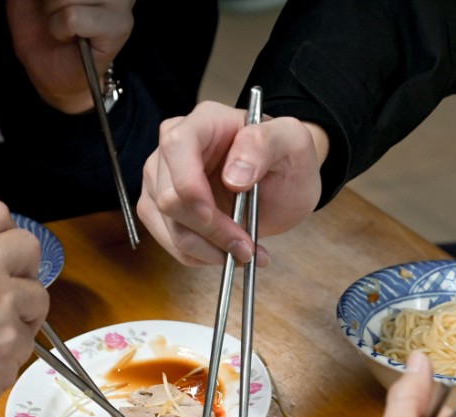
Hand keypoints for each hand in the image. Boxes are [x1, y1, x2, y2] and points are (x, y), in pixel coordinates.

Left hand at [6, 0, 132, 113]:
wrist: (48, 71)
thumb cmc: (39, 26)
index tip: (51, 4)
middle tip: (54, 11)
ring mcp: (121, 1)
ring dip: (53, 11)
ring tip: (61, 22)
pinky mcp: (120, 26)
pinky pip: (71, 17)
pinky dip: (59, 30)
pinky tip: (68, 36)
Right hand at [137, 101, 328, 266]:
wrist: (282, 183)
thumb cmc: (286, 158)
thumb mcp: (293, 143)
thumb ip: (264, 145)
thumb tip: (233, 176)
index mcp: (204, 122)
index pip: (177, 147)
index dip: (190, 188)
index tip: (215, 218)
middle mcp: (174, 147)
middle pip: (169, 197)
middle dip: (209, 231)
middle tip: (248, 247)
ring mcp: (162, 179)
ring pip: (168, 226)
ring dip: (208, 250)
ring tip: (245, 253)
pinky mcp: (162, 209)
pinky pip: (171, 243)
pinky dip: (201, 256)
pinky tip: (228, 252)